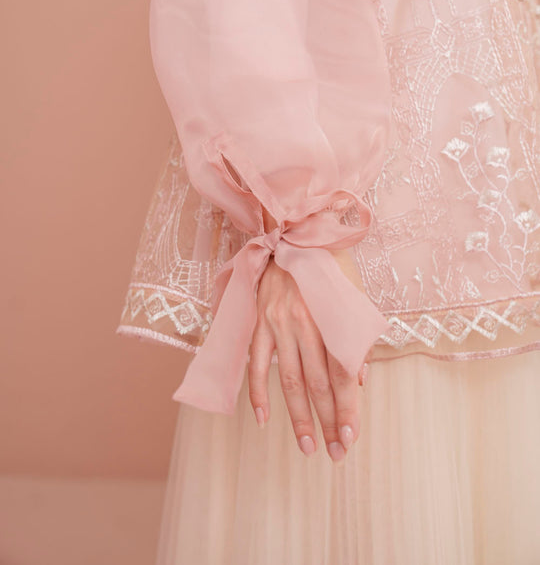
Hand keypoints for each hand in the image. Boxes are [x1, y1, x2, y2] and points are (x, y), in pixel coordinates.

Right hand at [247, 210, 364, 463]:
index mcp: (331, 316)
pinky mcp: (259, 321)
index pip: (342, 373)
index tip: (351, 437)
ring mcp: (278, 323)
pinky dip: (257, 393)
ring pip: (288, 380)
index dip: (347, 408)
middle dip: (328, 422)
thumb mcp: (354, 292)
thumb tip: (360, 379)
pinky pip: (255, 363)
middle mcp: (305, 323)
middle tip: (335, 453)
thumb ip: (357, 335)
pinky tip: (264, 419)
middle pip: (318, 383)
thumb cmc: (330, 263)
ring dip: (298, 417)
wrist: (294, 231)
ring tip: (307, 446)